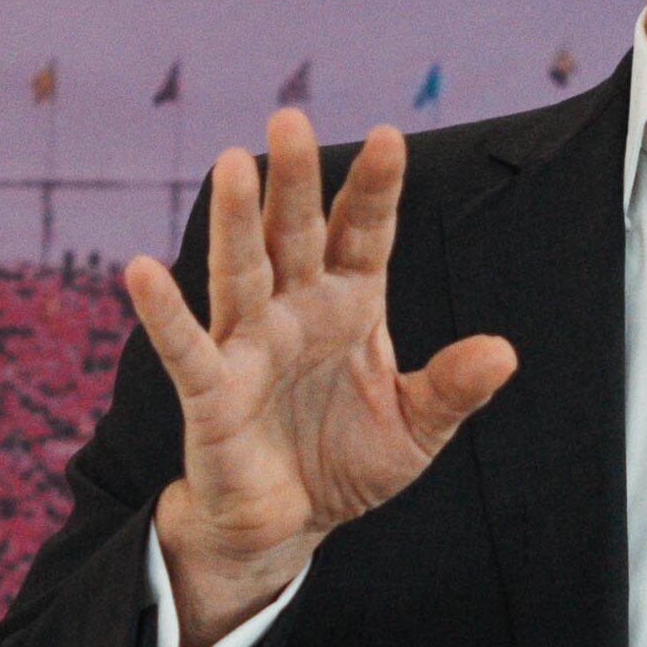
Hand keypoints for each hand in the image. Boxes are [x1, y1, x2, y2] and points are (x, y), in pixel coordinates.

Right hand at [124, 110, 517, 646]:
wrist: (286, 526)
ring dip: (237, 221)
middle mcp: (296, 309)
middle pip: (295, 233)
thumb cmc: (344, 463)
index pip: (363, 232)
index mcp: (350, 303)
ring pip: (242, 271)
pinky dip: (164, 313)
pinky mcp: (211, 391)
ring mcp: (250, 344)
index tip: (389, 137)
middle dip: (296, 180)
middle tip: (290, 120)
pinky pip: (187, 347)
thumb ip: (453, 389)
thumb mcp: (416, 430)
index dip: (374, 188)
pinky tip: (143, 272)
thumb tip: (504, 352)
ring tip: (233, 163)